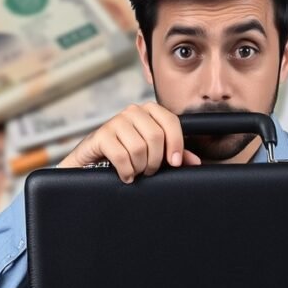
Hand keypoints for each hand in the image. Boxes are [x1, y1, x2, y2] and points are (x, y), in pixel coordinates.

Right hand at [57, 103, 201, 182]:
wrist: (92, 161)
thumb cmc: (127, 156)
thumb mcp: (153, 155)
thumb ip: (174, 155)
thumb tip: (195, 161)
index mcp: (149, 112)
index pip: (170, 121)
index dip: (176, 143)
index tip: (174, 162)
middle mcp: (132, 112)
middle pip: (156, 136)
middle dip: (156, 160)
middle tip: (149, 171)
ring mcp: (115, 121)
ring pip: (139, 148)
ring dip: (139, 167)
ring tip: (135, 171)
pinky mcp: (100, 135)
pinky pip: (121, 156)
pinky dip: (126, 171)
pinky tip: (125, 175)